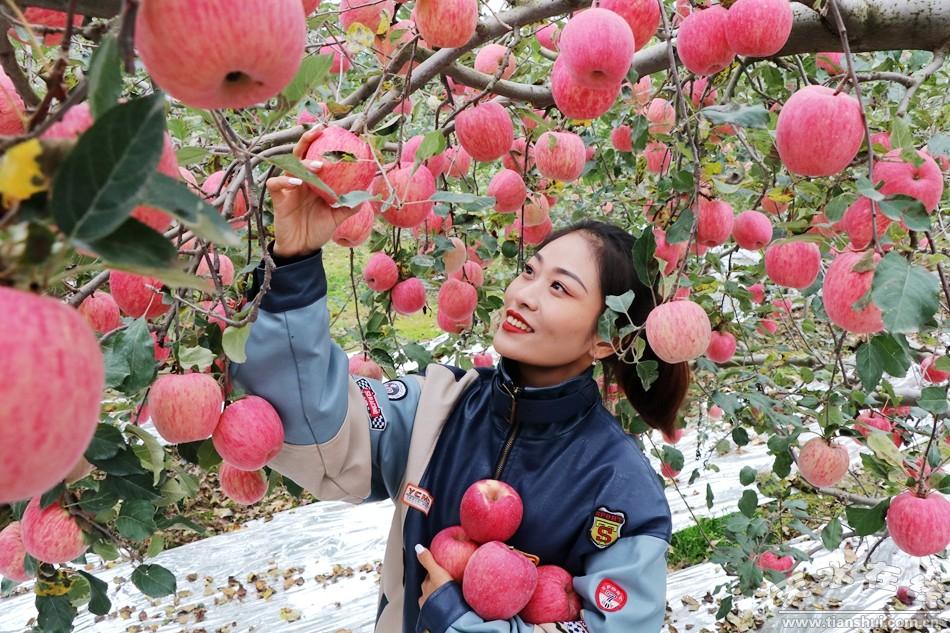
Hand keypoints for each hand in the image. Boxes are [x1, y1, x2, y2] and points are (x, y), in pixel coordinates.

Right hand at [266, 125, 359, 257]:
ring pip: (290, 166)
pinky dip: (285, 180)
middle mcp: (300, 181)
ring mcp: (287, 188)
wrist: (302, 249)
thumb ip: (348, 206)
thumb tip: (366, 196)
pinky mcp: (278, 198)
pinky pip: (275, 183)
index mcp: (313, 182)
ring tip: (318, 166)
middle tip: (319, 131)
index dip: (321, 144)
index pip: (316, 156)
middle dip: (307, 140)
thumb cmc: (317, 230)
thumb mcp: (336, 218)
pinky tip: (298, 183)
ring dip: (303, 163)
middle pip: (299, 153)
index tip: (333, 132)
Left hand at [416, 544, 453, 608]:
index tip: (439, 570)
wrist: (450, 613)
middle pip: (430, 587)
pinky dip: (442, 605)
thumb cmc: (443, 592)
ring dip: (438, 595)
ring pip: (433, 598)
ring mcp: (430, 607)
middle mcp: (425, 597)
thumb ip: (428, 560)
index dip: (433, 572)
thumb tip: (417, 547)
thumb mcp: (437, 572)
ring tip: (447, 594)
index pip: (428, 576)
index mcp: (425, 585)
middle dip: (435, 584)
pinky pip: (439, 608)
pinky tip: (448, 605)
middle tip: (444, 581)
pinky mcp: (437, 615)